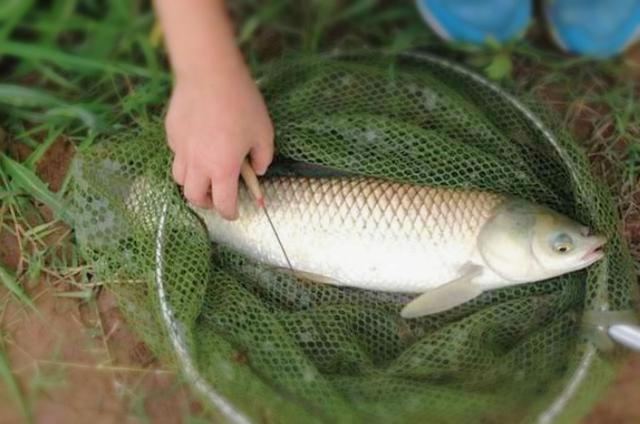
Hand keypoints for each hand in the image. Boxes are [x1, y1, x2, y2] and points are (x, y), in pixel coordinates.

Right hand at [165, 65, 273, 219]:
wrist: (209, 73)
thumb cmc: (241, 103)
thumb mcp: (264, 132)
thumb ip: (263, 158)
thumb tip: (258, 170)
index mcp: (223, 169)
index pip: (223, 204)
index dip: (230, 213)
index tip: (235, 213)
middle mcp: (198, 164)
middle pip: (194, 198)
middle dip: (207, 203)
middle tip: (217, 197)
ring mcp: (180, 149)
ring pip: (180, 179)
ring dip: (193, 184)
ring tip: (204, 175)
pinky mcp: (171, 133)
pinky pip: (176, 154)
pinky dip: (186, 158)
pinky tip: (196, 145)